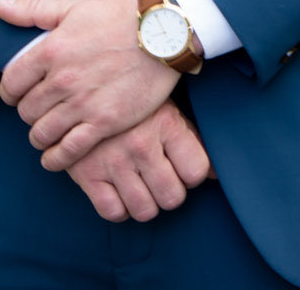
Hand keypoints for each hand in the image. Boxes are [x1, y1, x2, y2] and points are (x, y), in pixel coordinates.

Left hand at [0, 0, 176, 170]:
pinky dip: (55, 159)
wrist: (162, 33)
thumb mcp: (72, 7)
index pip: (10, 83)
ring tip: (46, 132)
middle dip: (27, 112)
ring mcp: (83, 104)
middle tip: (38, 110)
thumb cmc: (117, 17)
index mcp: (50, 50)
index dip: (10, 91)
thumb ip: (31, 9)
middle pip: (25, 111)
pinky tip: (54, 157)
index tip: (17, 93)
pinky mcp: (104, 123)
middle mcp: (62, 80)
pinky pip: (68, 151)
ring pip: (42, 134)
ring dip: (39, 136)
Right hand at [67, 99, 212, 222]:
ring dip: (145, 203)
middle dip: (170, 192)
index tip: (181, 166)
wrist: (80, 85)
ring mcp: (113, 160)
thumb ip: (191, 140)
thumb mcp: (164, 109)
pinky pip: (113, 213)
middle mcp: (141, 144)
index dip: (192, 174)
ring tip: (140, 183)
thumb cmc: (132, 101)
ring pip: (145, 211)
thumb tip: (218, 176)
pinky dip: (119, 207)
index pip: (196, 171)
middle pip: (172, 198)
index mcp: (165, 122)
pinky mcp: (88, 174)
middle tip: (160, 178)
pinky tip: (119, 188)